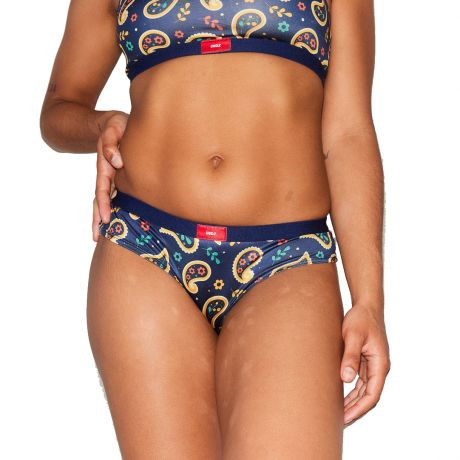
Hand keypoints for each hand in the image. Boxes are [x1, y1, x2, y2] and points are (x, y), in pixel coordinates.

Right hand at [92, 112, 128, 241]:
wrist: (113, 123)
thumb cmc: (117, 124)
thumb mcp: (115, 126)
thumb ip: (112, 141)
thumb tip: (117, 162)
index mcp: (105, 164)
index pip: (103, 187)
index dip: (104, 204)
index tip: (105, 219)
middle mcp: (105, 173)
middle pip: (99, 198)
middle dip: (97, 217)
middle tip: (97, 236)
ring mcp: (109, 176)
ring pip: (102, 200)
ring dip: (99, 217)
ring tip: (98, 236)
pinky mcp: (115, 177)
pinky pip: (112, 196)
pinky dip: (110, 210)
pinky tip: (113, 224)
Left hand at [340, 303, 390, 427]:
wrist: (366, 306)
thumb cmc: (360, 319)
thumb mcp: (353, 336)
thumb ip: (350, 356)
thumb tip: (346, 379)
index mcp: (380, 364)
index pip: (372, 394)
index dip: (359, 409)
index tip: (345, 419)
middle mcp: (379, 367)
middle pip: (368, 396)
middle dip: (355, 410)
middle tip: (338, 423)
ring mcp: (373, 365)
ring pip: (364, 391)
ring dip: (353, 403)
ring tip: (338, 415)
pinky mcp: (366, 361)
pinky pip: (360, 382)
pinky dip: (351, 392)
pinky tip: (340, 398)